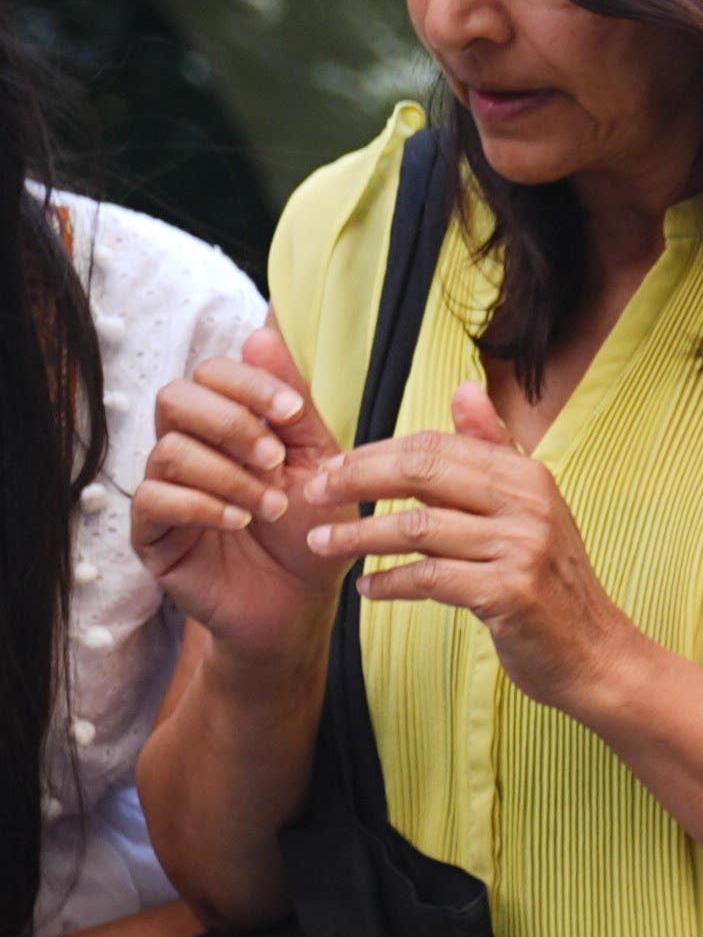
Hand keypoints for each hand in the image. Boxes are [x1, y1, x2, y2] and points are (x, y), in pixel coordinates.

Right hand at [135, 329, 350, 656]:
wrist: (300, 603)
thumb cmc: (309, 529)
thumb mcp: (318, 463)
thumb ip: (295, 405)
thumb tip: (264, 333)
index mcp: (225, 423)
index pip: (211, 373)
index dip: (248, 384)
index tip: (293, 412)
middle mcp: (186, 446)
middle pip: (174, 398)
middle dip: (230, 423)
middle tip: (275, 460)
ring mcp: (164, 487)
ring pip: (168, 450)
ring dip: (229, 475)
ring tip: (270, 506)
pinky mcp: (150, 531)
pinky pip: (153, 499)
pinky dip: (202, 505)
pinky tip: (238, 522)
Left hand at [305, 383, 655, 718]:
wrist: (595, 651)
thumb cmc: (550, 580)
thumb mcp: (529, 507)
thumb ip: (492, 448)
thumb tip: (464, 387)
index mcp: (528, 476)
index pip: (435, 446)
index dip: (375, 453)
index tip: (332, 468)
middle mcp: (529, 505)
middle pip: (422, 474)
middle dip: (358, 481)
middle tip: (313, 495)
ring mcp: (522, 548)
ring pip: (418, 529)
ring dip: (359, 536)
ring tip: (320, 545)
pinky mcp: (510, 594)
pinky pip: (430, 578)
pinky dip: (390, 582)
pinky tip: (366, 587)